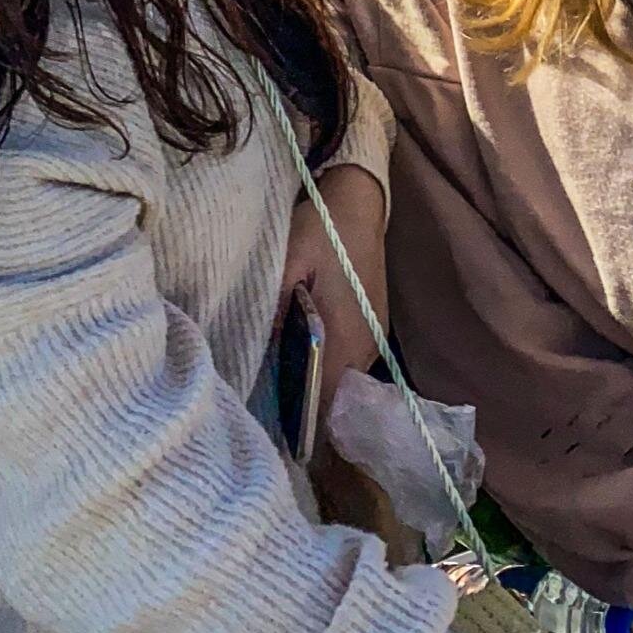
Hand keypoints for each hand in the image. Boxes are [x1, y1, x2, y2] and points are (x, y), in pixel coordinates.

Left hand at [282, 164, 387, 405]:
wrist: (359, 198)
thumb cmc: (322, 228)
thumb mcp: (287, 263)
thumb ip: (275, 309)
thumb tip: (260, 352)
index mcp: (348, 338)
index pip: (326, 402)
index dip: (300, 422)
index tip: (269, 434)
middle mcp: (366, 348)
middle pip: (334, 396)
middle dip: (303, 408)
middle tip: (261, 412)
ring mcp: (372, 338)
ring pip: (341, 380)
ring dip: (313, 386)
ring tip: (274, 391)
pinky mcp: (371, 326)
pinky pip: (345, 362)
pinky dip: (323, 367)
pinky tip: (296, 360)